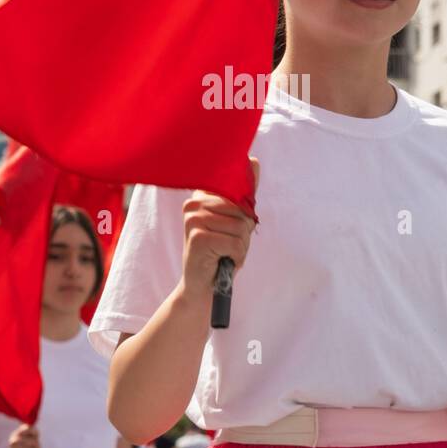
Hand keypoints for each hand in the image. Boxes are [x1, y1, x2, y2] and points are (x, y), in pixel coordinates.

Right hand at [180, 156, 259, 298]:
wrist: (203, 287)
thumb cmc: (221, 252)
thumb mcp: (236, 220)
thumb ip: (244, 193)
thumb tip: (253, 161)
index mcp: (201, 196)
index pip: (236, 188)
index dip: (243, 212)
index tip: (231, 227)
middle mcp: (193, 203)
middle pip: (242, 210)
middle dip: (243, 232)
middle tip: (228, 245)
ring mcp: (193, 219)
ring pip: (240, 226)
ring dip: (240, 246)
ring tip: (225, 254)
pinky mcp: (197, 236)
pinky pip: (235, 242)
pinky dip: (236, 256)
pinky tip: (223, 261)